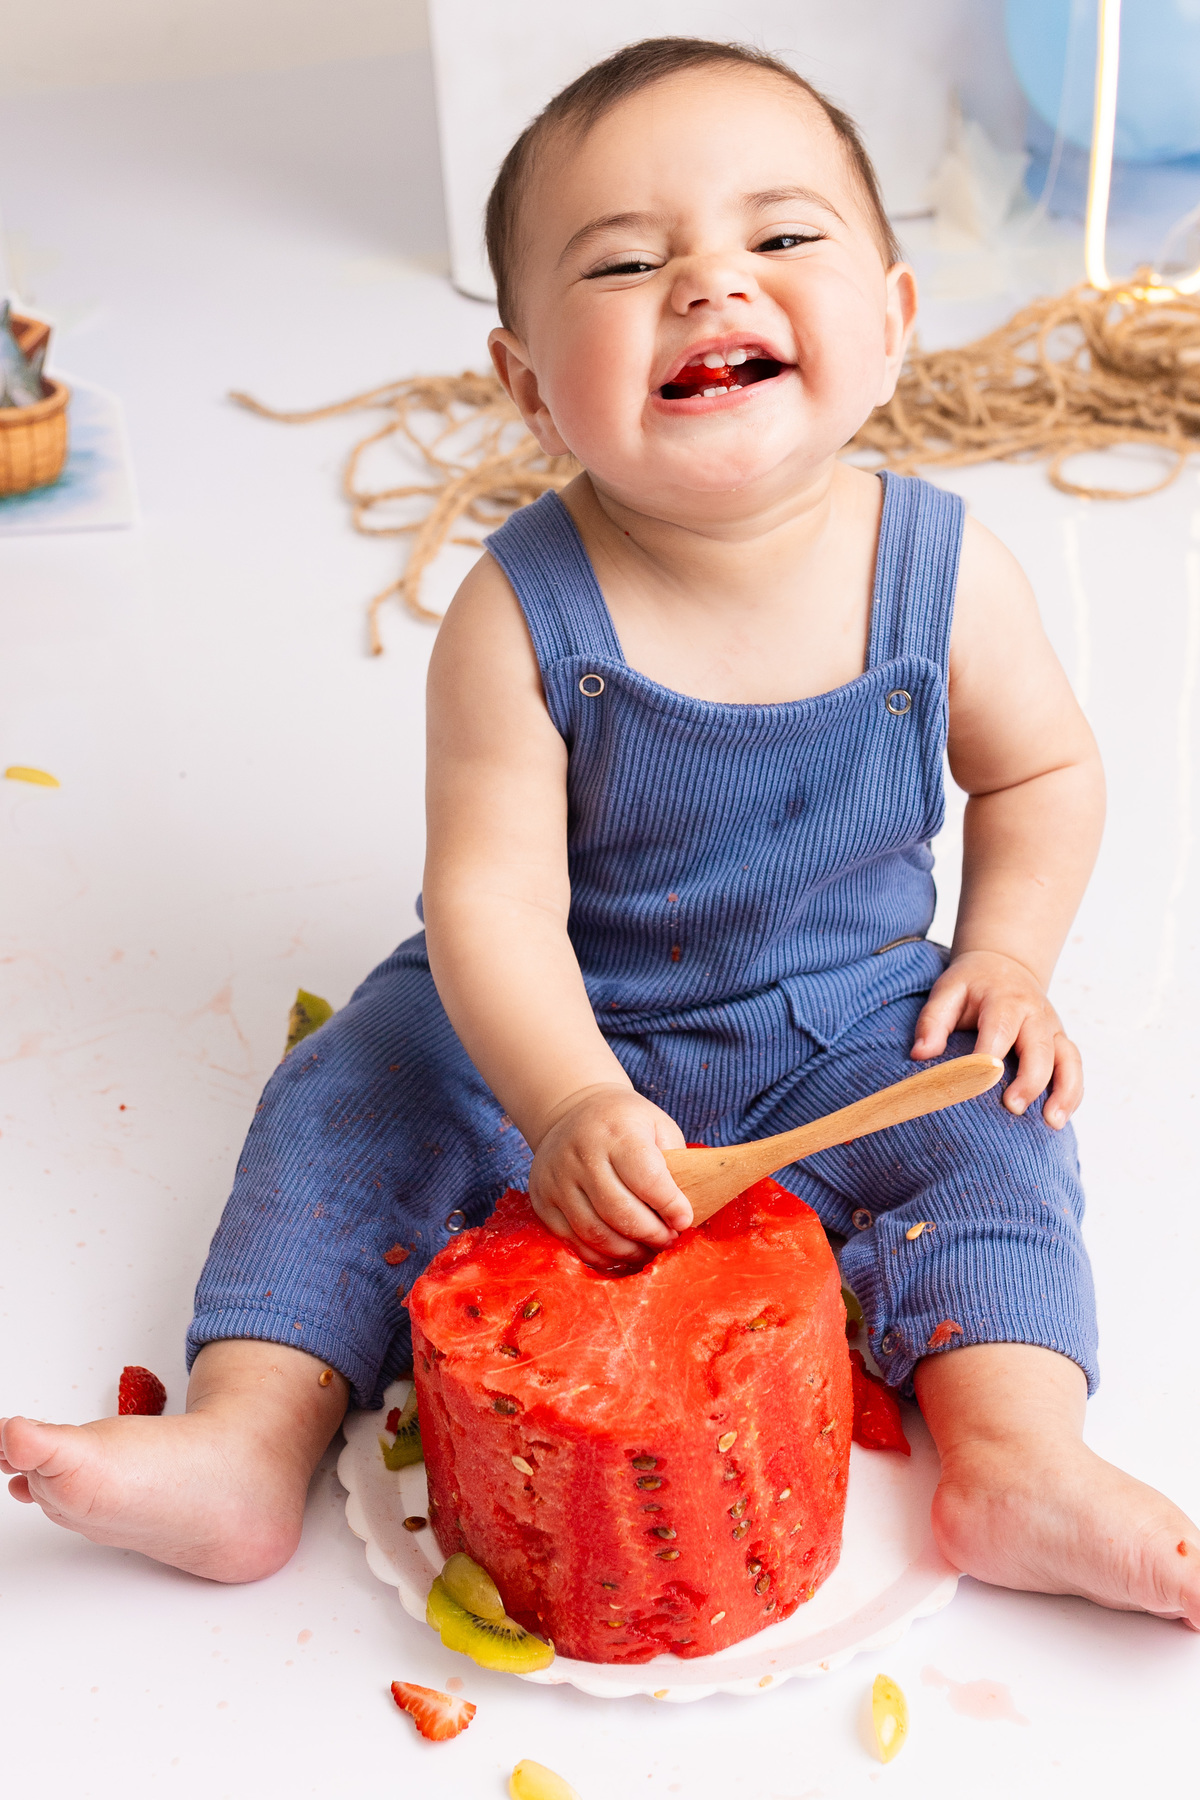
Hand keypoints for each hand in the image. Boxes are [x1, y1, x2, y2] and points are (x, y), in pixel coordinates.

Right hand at [528, 1085, 692, 1265]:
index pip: (647, 1178)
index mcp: (616, 1131)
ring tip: (648, 1250)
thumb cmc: (624, 1123)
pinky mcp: (542, 1199)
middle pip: (619, 1211)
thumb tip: (686, 1213)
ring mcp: (556, 1179)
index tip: (684, 1220)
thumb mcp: (657, 1126)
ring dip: (627, 1250)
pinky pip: (572, 1240)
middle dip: (651, 1234)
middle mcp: (581, 1154)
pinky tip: (620, 1253)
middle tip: (669, 1240)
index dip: (670, 1206)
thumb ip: (674, 1164)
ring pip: (594, 1232)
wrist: (571, 1110)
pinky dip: (600, 1255)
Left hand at [910, 950, 1081, 1129]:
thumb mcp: (948, 991)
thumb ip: (933, 1020)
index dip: (989, 1055)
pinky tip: (1059, 1117)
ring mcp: (1052, 1029)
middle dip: (1030, 1079)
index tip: (976, 1082)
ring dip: (1064, 1091)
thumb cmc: (972, 985)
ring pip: (1068, 1059)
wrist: (1006, 966)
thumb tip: (920, 1054)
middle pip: (1040, 1047)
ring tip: (1051, 1123)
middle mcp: (1034, 1014)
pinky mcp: (1061, 1042)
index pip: (1000, 1028)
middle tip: (1012, 1107)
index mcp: (1005, 1000)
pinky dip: (1072, 1093)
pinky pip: (1074, 1068)